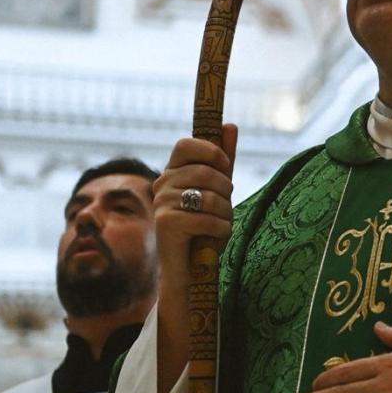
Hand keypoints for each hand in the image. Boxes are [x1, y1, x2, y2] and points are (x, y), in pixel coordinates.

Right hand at [154, 126, 238, 273]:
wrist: (190, 267)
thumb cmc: (205, 226)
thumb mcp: (218, 190)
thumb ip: (223, 159)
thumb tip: (230, 125)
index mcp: (172, 172)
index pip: (186, 144)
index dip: (211, 152)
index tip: (225, 166)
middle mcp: (161, 184)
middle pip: (206, 172)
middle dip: (226, 191)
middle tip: (223, 206)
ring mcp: (161, 203)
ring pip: (210, 197)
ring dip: (225, 213)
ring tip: (219, 223)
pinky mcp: (166, 223)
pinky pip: (207, 218)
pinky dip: (221, 228)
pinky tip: (215, 236)